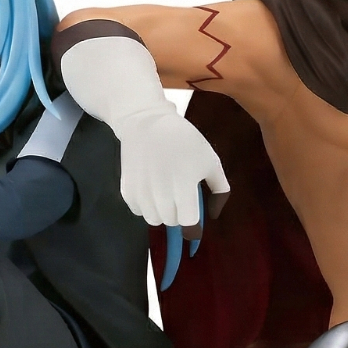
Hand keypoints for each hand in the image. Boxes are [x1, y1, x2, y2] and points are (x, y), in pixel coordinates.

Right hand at [116, 110, 229, 228]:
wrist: (147, 123)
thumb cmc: (184, 140)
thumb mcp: (211, 160)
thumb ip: (220, 189)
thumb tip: (213, 214)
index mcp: (184, 186)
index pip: (188, 223)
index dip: (193, 225)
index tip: (195, 221)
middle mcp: (160, 193)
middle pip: (171, 221)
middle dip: (178, 214)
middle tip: (180, 196)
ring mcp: (141, 192)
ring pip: (153, 219)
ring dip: (162, 212)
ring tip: (166, 194)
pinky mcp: (127, 189)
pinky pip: (138, 211)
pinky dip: (145, 206)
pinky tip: (151, 189)